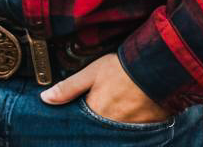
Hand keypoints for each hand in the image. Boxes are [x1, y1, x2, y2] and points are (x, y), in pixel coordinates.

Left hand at [40, 52, 172, 124]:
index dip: (79, 121)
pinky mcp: (144, 130)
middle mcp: (110, 127)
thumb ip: (68, 87)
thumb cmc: (122, 68)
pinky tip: (127, 115)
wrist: (156, 69)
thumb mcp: (91, 72)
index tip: (77, 117)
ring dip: (110, 125)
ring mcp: (128, 131)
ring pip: (113, 133)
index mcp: (95, 114)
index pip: (81, 125)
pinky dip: (127, 127)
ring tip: (113, 110)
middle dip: (95, 125)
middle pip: (97, 130)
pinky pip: (131, 134)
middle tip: (101, 107)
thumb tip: (45, 98)